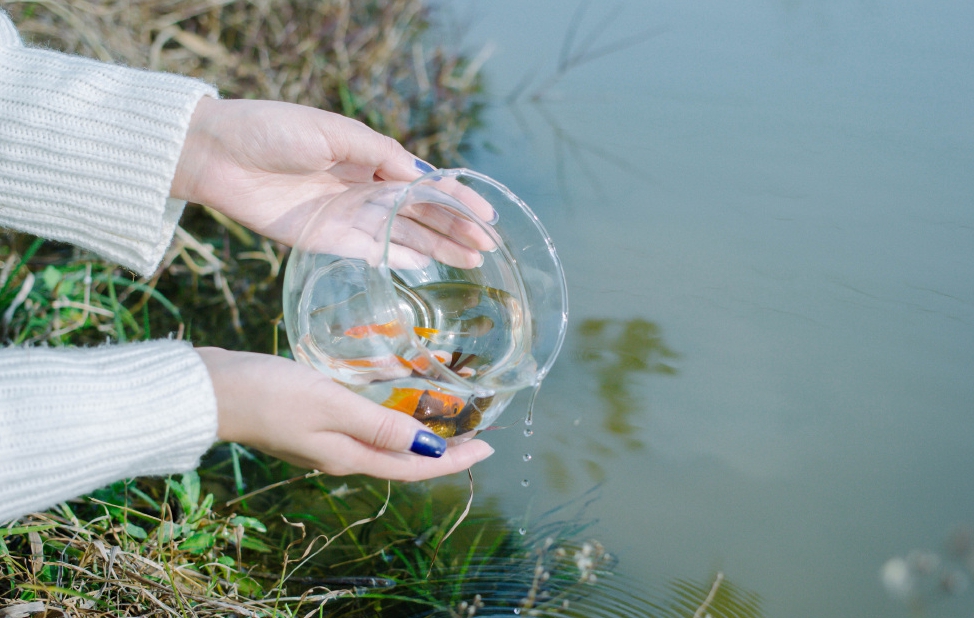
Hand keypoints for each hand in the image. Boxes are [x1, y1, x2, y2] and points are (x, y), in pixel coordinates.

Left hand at [171, 97, 493, 268]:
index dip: (458, 198)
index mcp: (371, 158)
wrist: (218, 155)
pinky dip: (398, 259)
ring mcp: (348, 217)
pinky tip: (425, 265)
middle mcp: (365, 190)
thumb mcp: (333, 132)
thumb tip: (425, 175)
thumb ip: (381, 155)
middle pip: (421, 214)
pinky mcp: (325, 240)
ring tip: (470, 261)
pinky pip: (371, 252)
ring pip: (403, 236)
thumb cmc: (274, 130)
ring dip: (437, 248)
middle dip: (456, 229)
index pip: (426, 183)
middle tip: (487, 248)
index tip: (488, 215)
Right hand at [197, 347, 494, 480]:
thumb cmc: (269, 393)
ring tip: (443, 412)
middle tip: (474, 429)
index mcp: (349, 456)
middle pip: (403, 458)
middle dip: (442, 448)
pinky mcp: (311, 422)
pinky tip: (393, 393)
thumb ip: (380, 425)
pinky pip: (363, 424)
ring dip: (416, 430)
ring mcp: (324, 441)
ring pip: (384, 441)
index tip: (487, 447)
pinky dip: (387, 414)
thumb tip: (430, 446)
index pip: (414, 466)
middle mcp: (341, 455)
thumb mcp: (331, 405)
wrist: (211, 389)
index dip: (454, 460)